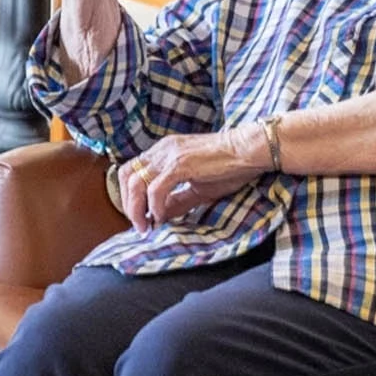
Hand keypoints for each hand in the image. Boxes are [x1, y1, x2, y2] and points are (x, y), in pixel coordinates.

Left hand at [117, 125, 269, 232]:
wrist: (249, 150)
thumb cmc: (230, 167)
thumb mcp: (198, 188)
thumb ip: (177, 201)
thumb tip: (158, 218)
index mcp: (164, 151)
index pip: (132, 171)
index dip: (130, 196)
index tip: (140, 217)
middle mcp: (162, 150)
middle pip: (126, 176)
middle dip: (127, 204)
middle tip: (140, 225)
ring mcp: (169, 155)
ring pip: (136, 183)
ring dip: (136, 208)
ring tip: (146, 226)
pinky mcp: (179, 164)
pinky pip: (155, 189)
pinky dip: (154, 206)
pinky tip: (161, 217)